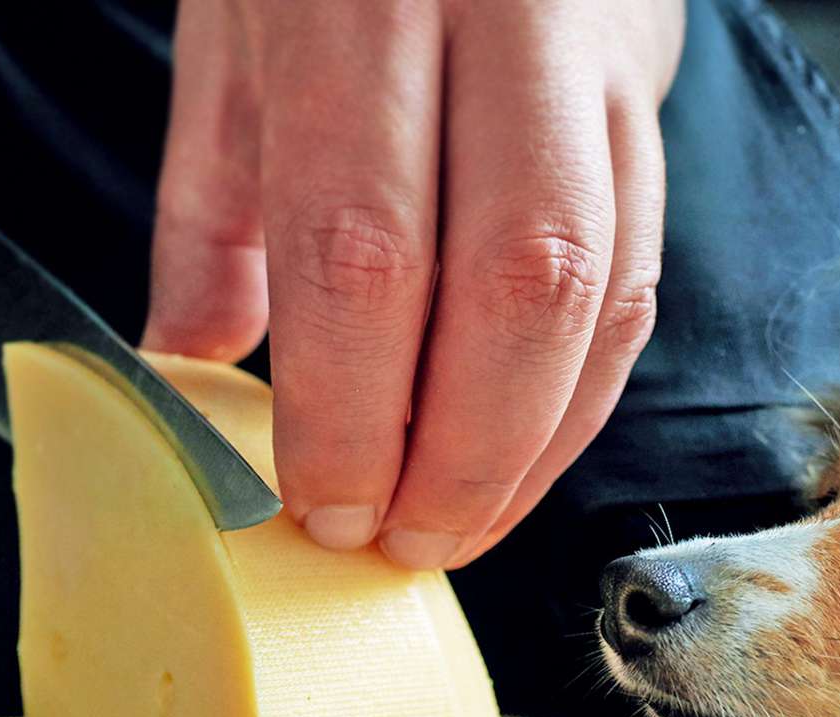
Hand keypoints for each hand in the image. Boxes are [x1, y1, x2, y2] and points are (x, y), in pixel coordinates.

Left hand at [145, 0, 684, 568]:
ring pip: (601, 292)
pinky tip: (525, 451)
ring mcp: (595, 62)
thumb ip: (211, 209)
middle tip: (404, 542)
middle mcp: (501, 25)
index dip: (349, 408)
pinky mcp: (650, 103)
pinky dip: (581, 394)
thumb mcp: (232, 35)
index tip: (323, 503)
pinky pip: (640, 277)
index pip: (362, 246)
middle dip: (460, 454)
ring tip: (462, 523)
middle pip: (514, 286)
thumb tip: (189, 367)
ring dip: (533, 446)